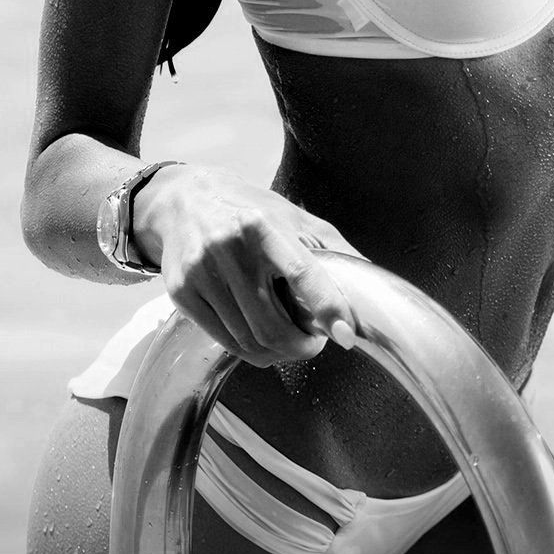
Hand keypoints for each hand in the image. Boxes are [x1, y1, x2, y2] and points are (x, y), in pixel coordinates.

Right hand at [130, 164, 361, 366]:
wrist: (182, 200)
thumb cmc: (249, 210)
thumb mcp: (294, 217)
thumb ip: (334, 248)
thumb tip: (372, 283)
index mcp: (263, 225)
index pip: (301, 273)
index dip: (326, 307)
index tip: (345, 334)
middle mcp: (228, 248)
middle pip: (272, 326)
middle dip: (304, 346)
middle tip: (316, 341)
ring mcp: (200, 273)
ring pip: (250, 341)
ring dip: (280, 352)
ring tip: (291, 339)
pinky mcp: (181, 293)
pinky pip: (227, 342)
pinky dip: (253, 351)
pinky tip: (262, 338)